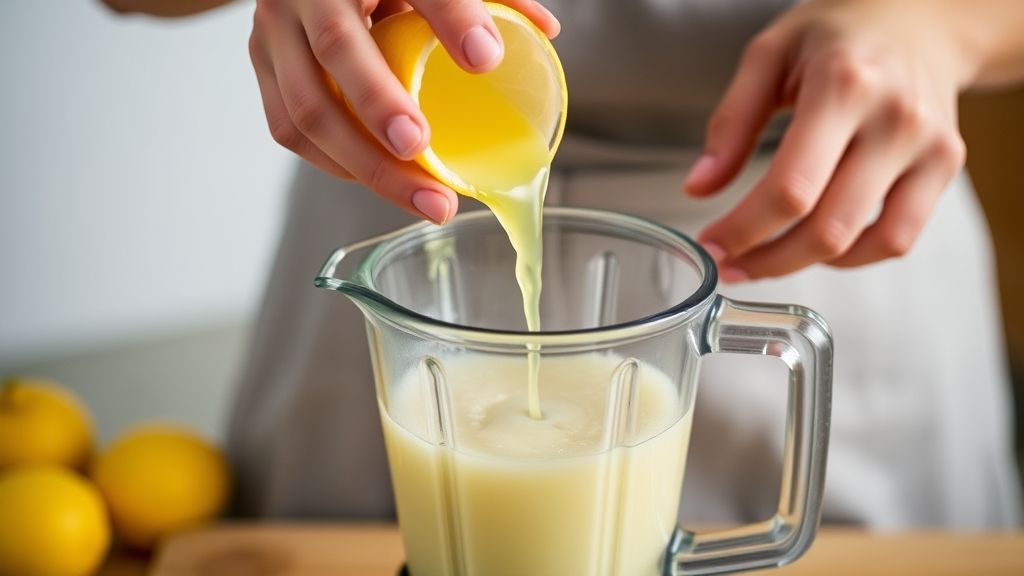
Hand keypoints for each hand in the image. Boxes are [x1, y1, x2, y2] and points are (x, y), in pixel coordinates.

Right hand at [249, 0, 559, 223]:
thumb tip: (545, 34)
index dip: (450, 17)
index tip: (485, 58)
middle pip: (339, 50)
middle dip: (382, 108)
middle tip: (424, 149)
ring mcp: (274, 30)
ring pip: (305, 107)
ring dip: (364, 163)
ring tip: (424, 199)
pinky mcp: (264, 66)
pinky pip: (290, 127)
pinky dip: (336, 163)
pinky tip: (380, 181)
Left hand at [684, 0, 978, 280]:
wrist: (919, 16)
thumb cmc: (838, 33)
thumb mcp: (769, 55)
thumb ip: (731, 122)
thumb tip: (699, 187)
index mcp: (844, 85)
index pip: (790, 188)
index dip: (743, 231)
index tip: (712, 245)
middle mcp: (894, 119)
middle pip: (825, 228)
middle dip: (765, 260)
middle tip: (730, 264)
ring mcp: (928, 146)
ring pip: (860, 244)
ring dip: (802, 264)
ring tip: (766, 257)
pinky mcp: (945, 166)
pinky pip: (898, 239)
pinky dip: (853, 257)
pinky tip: (819, 246)